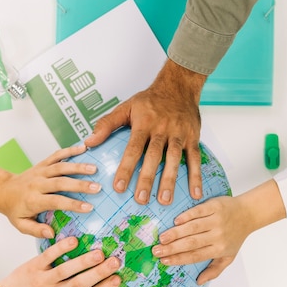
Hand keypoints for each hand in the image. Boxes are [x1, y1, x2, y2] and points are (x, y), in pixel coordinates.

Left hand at [0, 145, 101, 237]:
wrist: (4, 190)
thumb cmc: (15, 209)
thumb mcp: (21, 224)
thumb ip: (36, 230)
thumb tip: (51, 234)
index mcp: (33, 200)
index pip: (55, 201)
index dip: (72, 204)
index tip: (89, 207)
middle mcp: (37, 184)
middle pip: (60, 182)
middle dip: (79, 184)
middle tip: (97, 187)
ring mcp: (40, 172)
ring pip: (60, 167)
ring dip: (78, 166)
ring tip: (94, 169)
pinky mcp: (42, 164)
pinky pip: (56, 156)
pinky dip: (69, 150)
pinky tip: (83, 148)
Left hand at [1, 236, 121, 286]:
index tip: (117, 279)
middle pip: (80, 284)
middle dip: (99, 273)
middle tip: (114, 262)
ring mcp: (43, 280)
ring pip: (66, 270)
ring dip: (83, 261)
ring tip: (99, 253)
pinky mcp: (34, 266)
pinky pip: (48, 256)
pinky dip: (60, 248)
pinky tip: (74, 240)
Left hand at [85, 60, 205, 205]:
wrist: (179, 85)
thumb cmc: (150, 100)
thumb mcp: (125, 107)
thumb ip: (107, 124)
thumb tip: (89, 141)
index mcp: (144, 123)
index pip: (133, 149)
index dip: (126, 168)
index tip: (119, 187)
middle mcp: (162, 129)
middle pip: (154, 157)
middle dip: (147, 179)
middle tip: (141, 199)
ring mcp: (179, 134)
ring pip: (174, 159)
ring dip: (170, 180)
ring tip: (165, 200)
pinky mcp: (192, 137)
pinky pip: (195, 158)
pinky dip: (196, 176)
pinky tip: (195, 193)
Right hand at [152, 181, 286, 283]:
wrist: (248, 213)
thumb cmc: (235, 236)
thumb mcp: (228, 256)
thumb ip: (214, 270)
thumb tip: (199, 282)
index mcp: (219, 249)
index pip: (196, 256)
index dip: (179, 259)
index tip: (164, 261)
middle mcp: (218, 236)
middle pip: (192, 243)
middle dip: (173, 248)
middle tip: (157, 251)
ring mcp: (216, 220)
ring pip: (193, 228)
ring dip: (176, 233)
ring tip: (162, 238)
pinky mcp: (215, 206)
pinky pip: (199, 212)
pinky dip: (187, 216)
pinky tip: (176, 221)